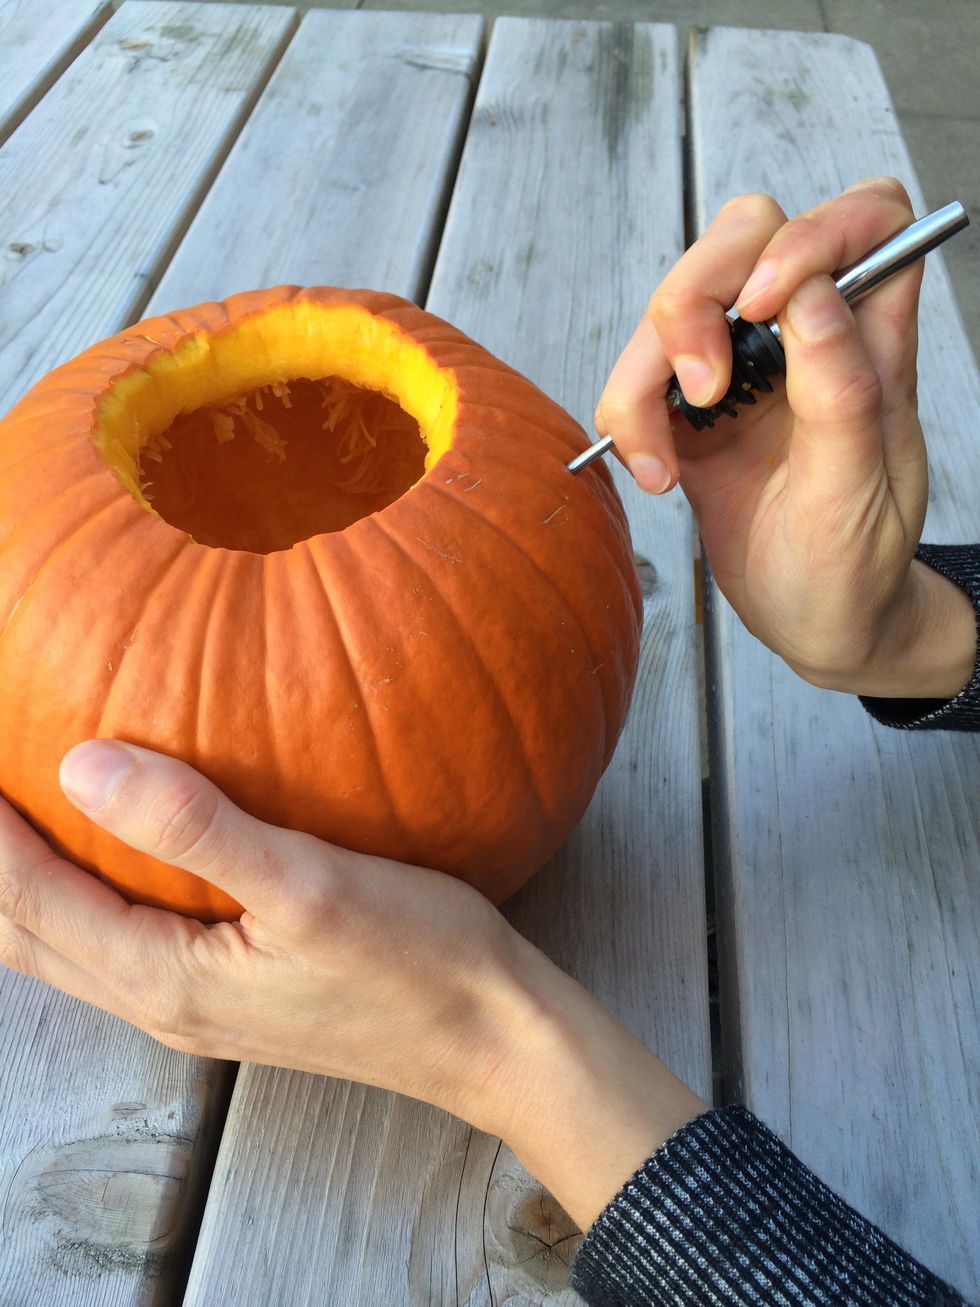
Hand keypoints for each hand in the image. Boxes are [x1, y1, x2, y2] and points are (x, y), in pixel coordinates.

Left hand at [0, 739, 705, 1229]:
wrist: (491, 1037)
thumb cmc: (418, 962)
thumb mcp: (311, 886)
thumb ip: (196, 828)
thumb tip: (82, 763)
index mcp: (167, 980)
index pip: (29, 902)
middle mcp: (164, 1002)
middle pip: (28, 937)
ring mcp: (196, 1007)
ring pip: (68, 948)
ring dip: (26, 888)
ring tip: (17, 819)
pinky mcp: (230, 996)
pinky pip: (120, 947)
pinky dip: (82, 901)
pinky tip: (113, 860)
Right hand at [597, 178, 975, 698]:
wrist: (816, 625)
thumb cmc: (855, 568)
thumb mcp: (857, 495)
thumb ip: (840, 395)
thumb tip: (809, 299)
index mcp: (872, 341)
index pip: (867, 219)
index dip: (812, 234)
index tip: (764, 307)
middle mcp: (807, 337)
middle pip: (744, 238)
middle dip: (697, 299)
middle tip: (702, 389)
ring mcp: (747, 368)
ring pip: (676, 305)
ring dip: (646, 374)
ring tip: (659, 460)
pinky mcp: (695, 408)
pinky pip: (640, 374)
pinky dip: (627, 416)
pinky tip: (654, 474)